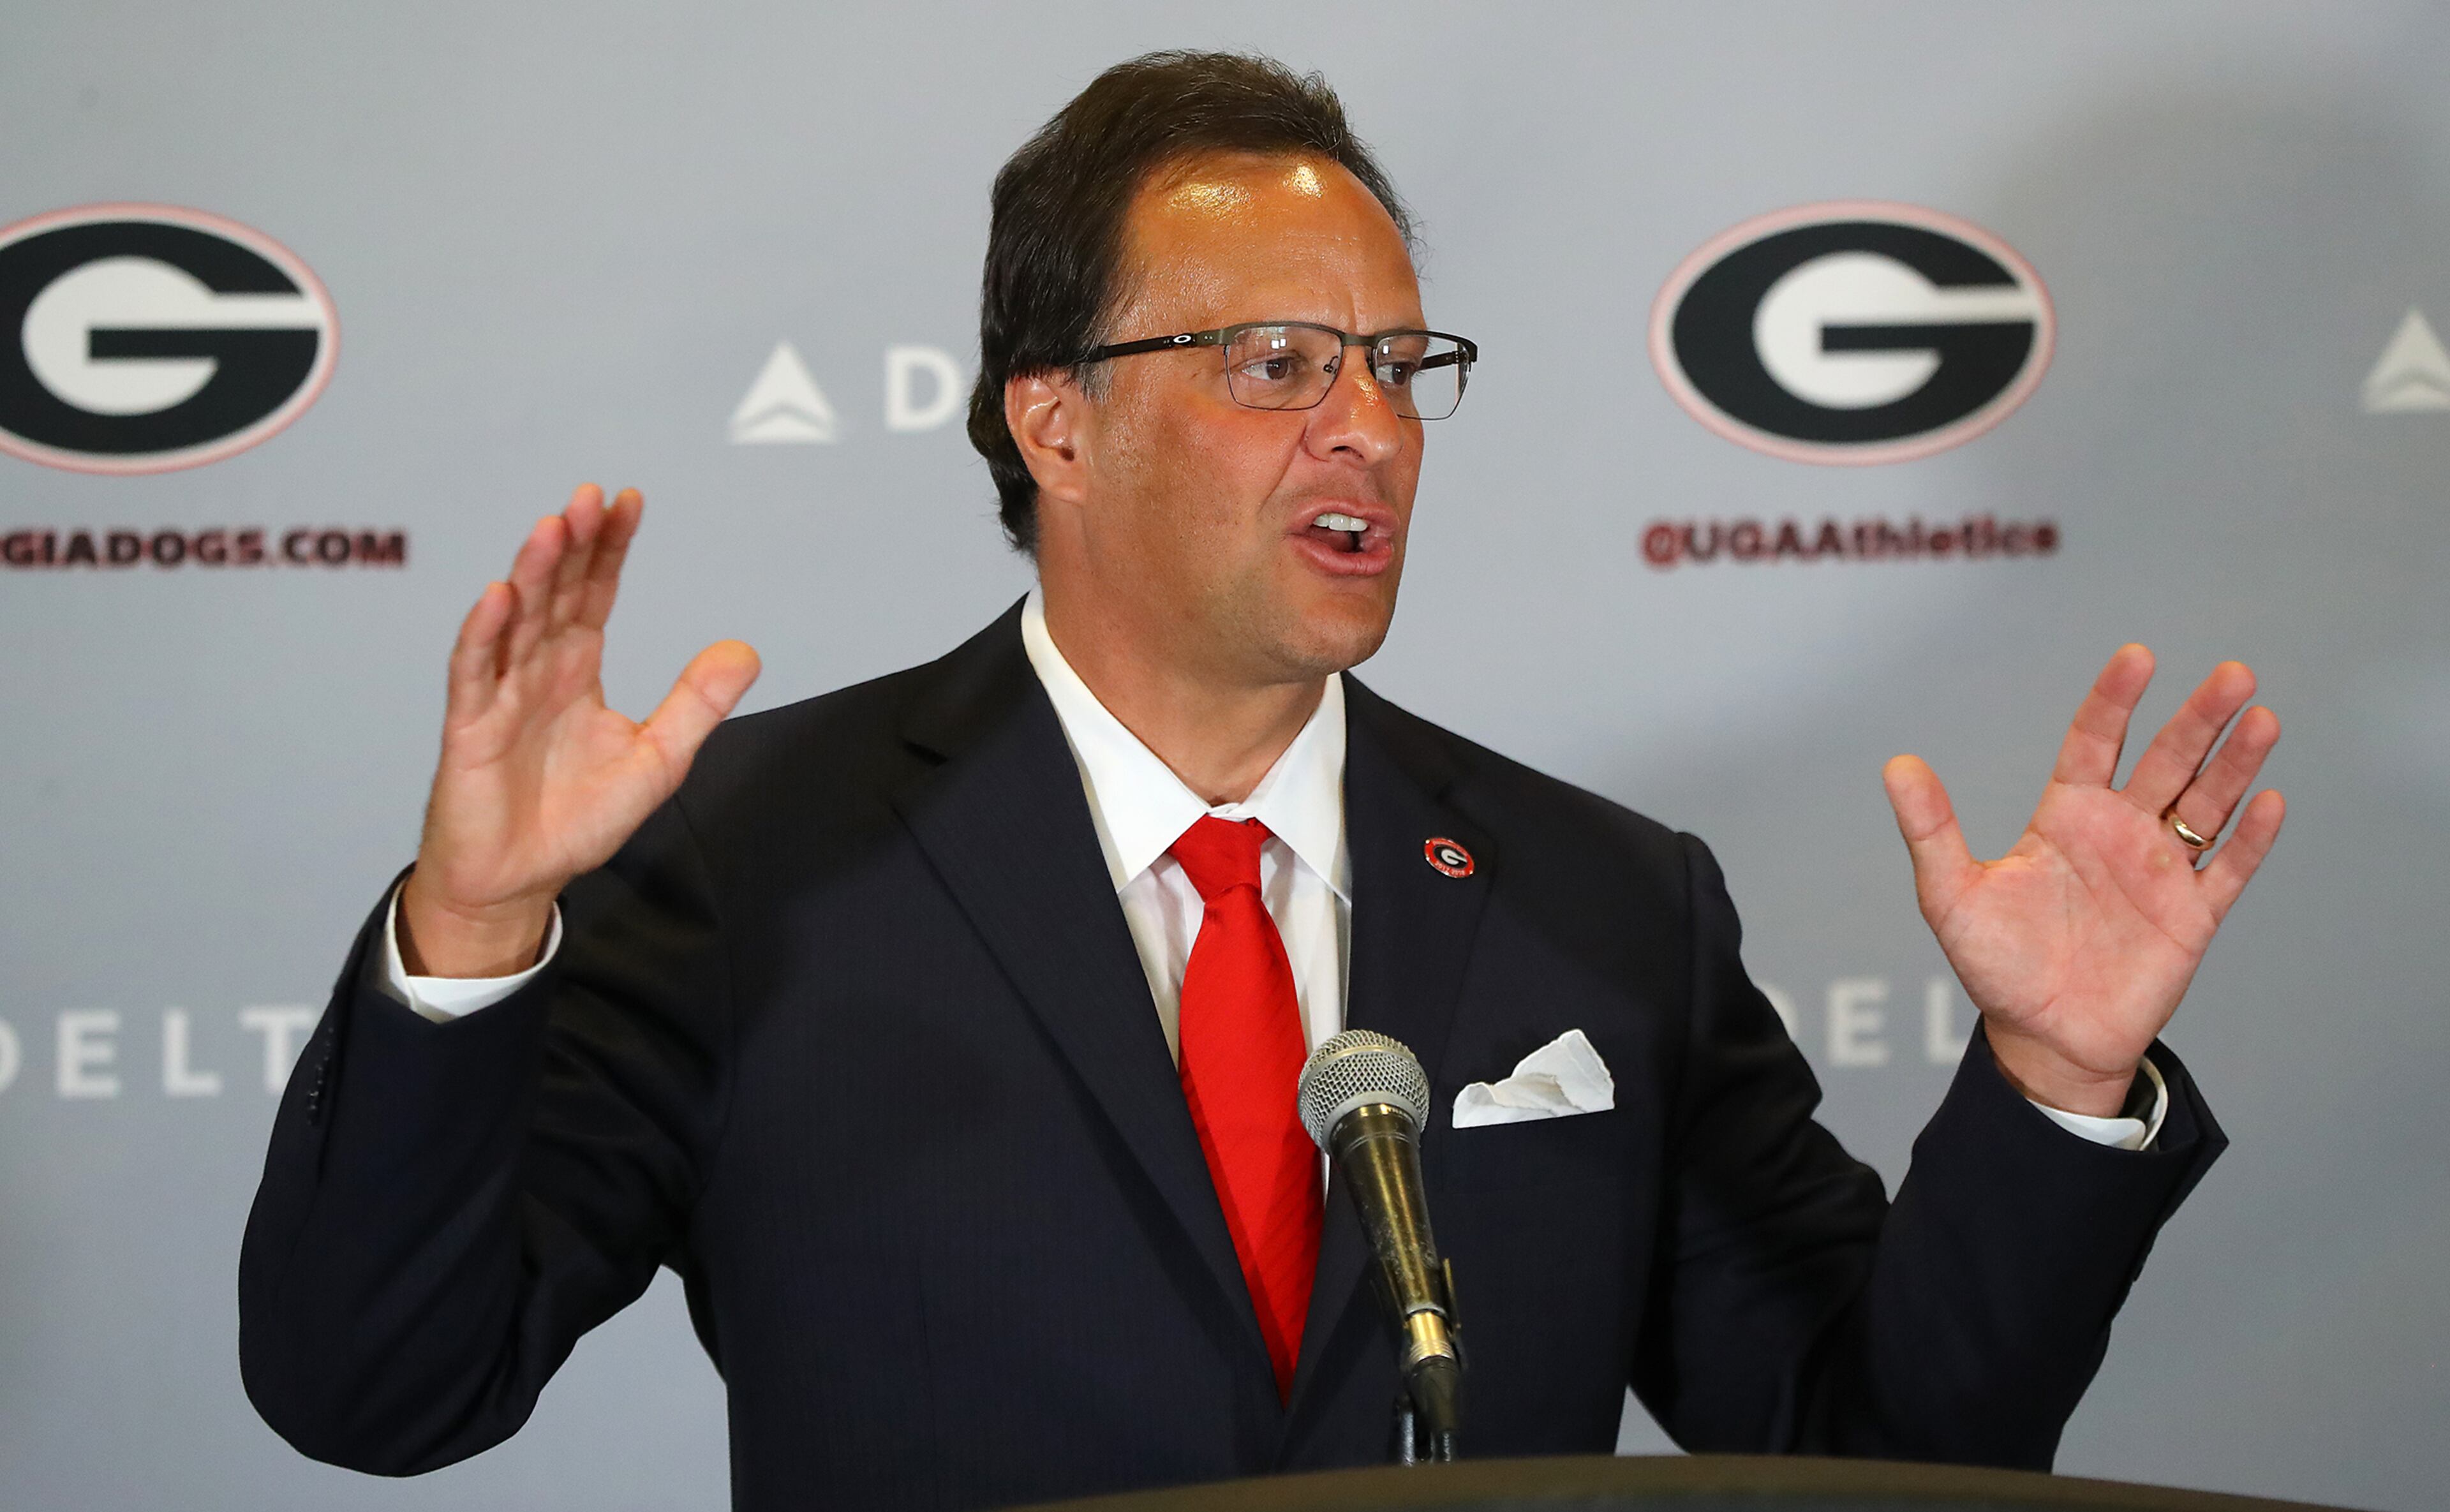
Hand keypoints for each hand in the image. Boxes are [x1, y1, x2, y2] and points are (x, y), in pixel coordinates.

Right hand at [398, 485, 760, 976]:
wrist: (520, 879)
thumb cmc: (577, 819)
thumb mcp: (658, 759)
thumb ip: (696, 704)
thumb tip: (746, 651)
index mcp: (577, 668)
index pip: (594, 593)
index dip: (609, 548)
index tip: (628, 502)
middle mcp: (537, 669)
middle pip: (555, 591)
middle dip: (573, 544)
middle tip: (590, 497)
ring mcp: (500, 693)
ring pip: (516, 619)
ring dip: (533, 572)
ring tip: (554, 527)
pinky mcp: (470, 727)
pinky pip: (476, 672)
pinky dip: (486, 634)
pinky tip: (501, 596)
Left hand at [1881, 646, 2284, 1115]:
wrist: (2043, 1038)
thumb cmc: (1996, 966)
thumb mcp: (1951, 895)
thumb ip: (1931, 828)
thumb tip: (1897, 765)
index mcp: (2067, 817)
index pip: (2095, 741)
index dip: (2115, 699)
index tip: (2138, 657)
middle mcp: (2120, 833)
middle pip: (2167, 760)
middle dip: (2199, 717)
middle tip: (2233, 673)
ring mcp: (2161, 872)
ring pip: (2207, 804)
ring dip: (2236, 763)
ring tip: (2262, 719)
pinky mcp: (2192, 917)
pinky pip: (2229, 870)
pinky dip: (2251, 838)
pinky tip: (2270, 800)